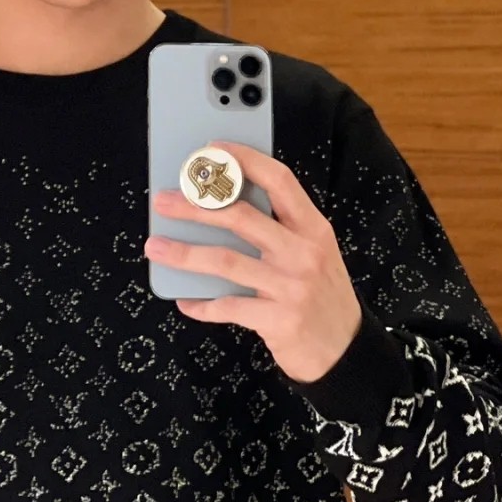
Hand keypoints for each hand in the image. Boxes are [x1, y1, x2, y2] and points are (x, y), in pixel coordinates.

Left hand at [144, 139, 362, 384]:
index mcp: (314, 229)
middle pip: (242, 217)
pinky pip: (227, 307)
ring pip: (226, 261)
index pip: (280, 181)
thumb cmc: (321, 296)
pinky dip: (202, 304)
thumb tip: (223, 207)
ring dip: (184, 253)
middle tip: (164, 201)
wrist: (346, 351)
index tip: (213, 150)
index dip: (245, 160)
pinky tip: (185, 300)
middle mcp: (304, 253)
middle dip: (196, 206)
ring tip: (156, 247)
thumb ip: (281, 231)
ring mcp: (292, 287)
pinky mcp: (279, 320)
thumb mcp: (315, 255)